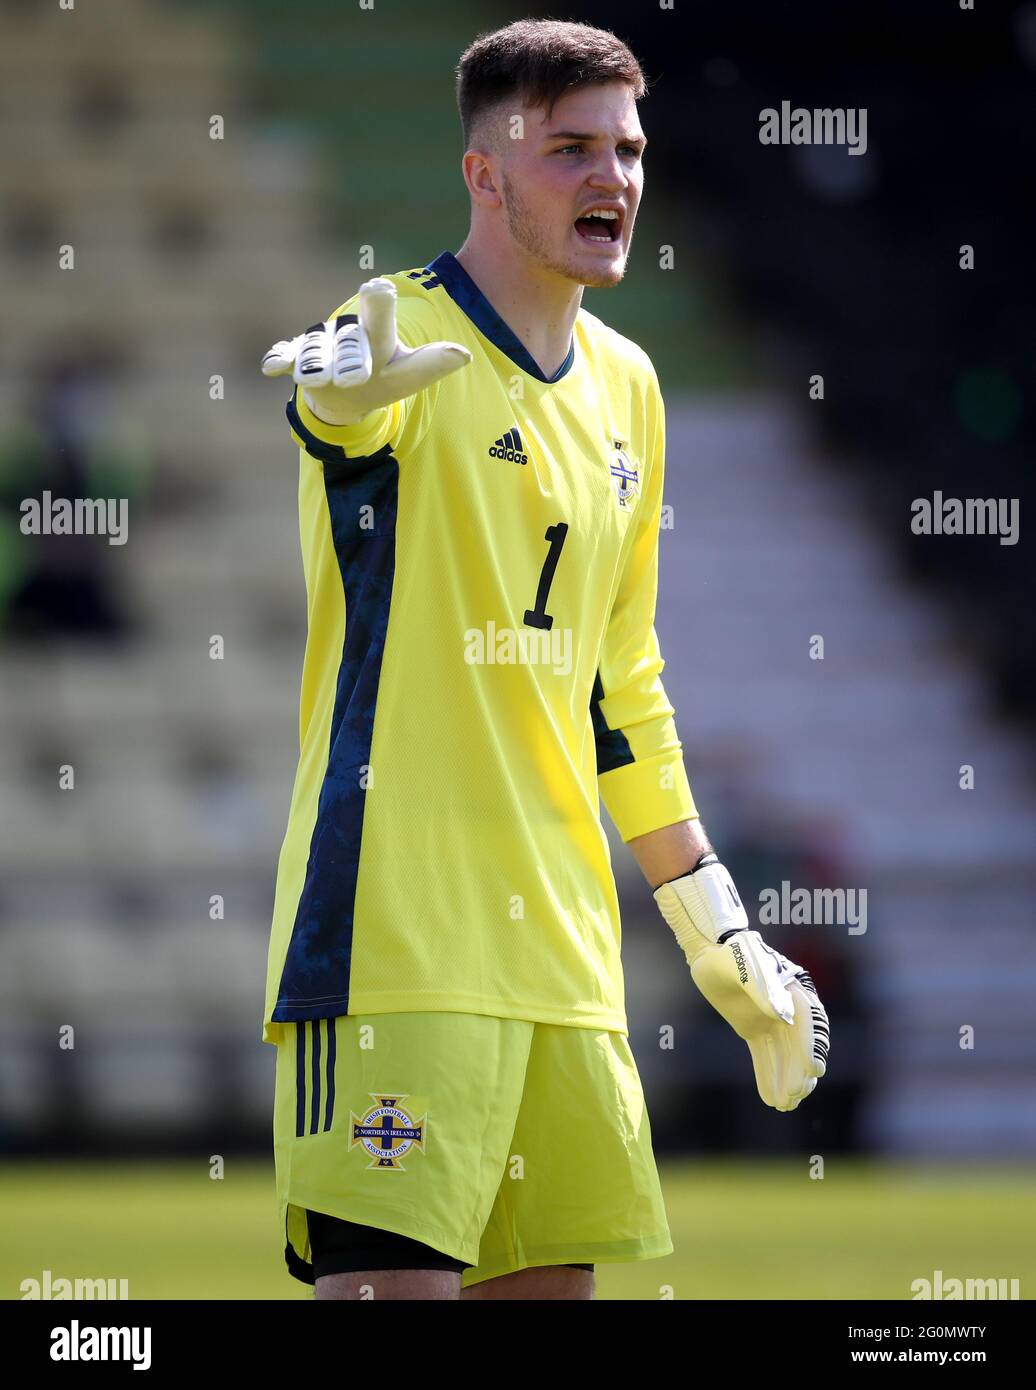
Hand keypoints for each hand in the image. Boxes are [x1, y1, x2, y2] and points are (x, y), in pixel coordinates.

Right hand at [261, 277, 470, 425]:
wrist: (347, 391)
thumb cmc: (383, 377)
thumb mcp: (409, 375)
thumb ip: (431, 364)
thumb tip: (464, 355)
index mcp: (377, 332)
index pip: (381, 316)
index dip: (379, 303)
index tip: (378, 288)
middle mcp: (347, 333)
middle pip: (346, 342)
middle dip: (348, 357)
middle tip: (356, 377)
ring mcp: (321, 346)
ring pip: (315, 351)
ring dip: (313, 363)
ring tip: (314, 379)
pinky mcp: (297, 358)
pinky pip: (286, 354)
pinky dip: (279, 358)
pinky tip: (272, 366)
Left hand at [654, 857, 829, 1110]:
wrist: (708, 947)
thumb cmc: (728, 951)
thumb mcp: (742, 966)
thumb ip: (763, 990)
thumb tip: (783, 1017)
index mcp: (793, 989)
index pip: (808, 1023)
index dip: (811, 1047)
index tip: (813, 1071)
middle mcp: (787, 1007)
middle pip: (798, 1044)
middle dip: (797, 1072)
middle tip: (794, 1096)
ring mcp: (771, 1019)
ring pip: (783, 1055)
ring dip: (785, 1080)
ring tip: (785, 1105)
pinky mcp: (754, 1028)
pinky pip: (764, 1055)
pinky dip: (767, 1075)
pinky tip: (769, 1098)